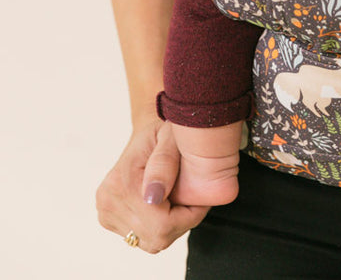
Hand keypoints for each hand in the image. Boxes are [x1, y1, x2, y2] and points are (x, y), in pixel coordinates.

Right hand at [96, 118, 208, 253]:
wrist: (145, 135)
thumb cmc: (164, 132)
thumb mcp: (172, 137)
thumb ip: (165, 163)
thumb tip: (153, 197)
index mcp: (123, 182)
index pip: (163, 225)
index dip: (189, 217)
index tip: (200, 199)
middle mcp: (109, 201)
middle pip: (156, 237)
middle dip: (181, 222)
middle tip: (190, 198)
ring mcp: (105, 212)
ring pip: (150, 242)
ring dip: (169, 226)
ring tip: (176, 199)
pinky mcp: (107, 218)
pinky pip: (141, 237)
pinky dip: (157, 226)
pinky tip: (163, 205)